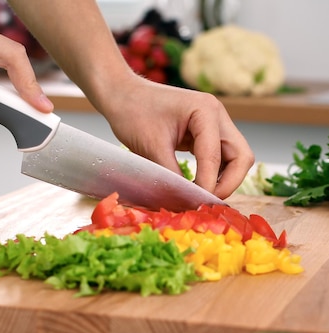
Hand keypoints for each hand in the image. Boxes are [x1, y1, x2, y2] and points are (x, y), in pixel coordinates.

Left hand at [101, 74, 254, 198]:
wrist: (123, 96)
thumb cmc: (134, 114)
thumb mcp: (152, 148)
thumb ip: (172, 176)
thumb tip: (185, 202)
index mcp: (205, 111)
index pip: (215, 155)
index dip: (208, 184)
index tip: (195, 204)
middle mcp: (217, 116)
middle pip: (241, 157)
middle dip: (228, 184)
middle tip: (205, 202)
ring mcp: (215, 124)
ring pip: (235, 160)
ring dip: (223, 181)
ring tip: (199, 197)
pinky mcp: (207, 134)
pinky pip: (221, 159)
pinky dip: (214, 175)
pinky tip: (195, 187)